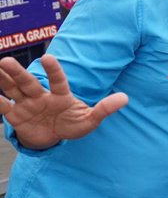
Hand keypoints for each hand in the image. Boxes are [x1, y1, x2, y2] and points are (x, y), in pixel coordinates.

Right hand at [0, 55, 127, 149]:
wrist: (54, 139)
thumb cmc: (72, 125)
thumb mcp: (89, 120)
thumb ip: (104, 109)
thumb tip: (125, 98)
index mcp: (60, 96)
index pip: (58, 81)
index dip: (54, 70)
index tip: (48, 57)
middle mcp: (41, 96)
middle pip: (28, 82)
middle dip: (18, 72)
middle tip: (6, 61)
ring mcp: (27, 104)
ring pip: (13, 89)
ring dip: (4, 80)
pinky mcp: (15, 116)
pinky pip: (4, 107)